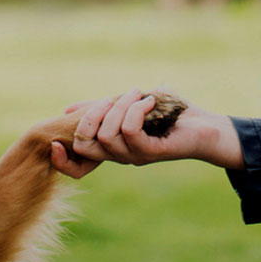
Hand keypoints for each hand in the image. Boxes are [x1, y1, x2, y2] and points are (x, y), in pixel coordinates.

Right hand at [51, 90, 243, 170]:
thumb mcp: (129, 107)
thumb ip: (101, 108)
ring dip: (119, 106)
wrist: (207, 128)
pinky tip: (151, 101)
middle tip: (113, 97)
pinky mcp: (152, 152)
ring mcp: (134, 156)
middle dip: (90, 116)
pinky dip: (136, 110)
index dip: (61, 160)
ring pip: (108, 134)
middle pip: (85, 144)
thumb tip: (67, 111)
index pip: (76, 167)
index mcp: (111, 148)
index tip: (53, 142)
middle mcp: (119, 156)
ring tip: (139, 93)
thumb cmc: (170, 116)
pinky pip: (130, 131)